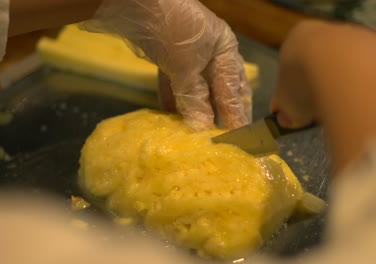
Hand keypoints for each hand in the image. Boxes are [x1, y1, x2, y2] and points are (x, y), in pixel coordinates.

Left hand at [82, 0, 251, 129]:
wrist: (138, 3)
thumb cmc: (173, 31)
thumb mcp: (186, 66)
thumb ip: (195, 97)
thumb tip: (202, 128)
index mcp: (225, 51)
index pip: (234, 89)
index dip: (236, 114)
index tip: (237, 139)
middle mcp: (211, 53)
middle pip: (218, 89)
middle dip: (220, 113)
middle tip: (223, 139)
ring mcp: (188, 55)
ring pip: (196, 88)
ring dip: (196, 109)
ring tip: (198, 134)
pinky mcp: (168, 57)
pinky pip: (175, 83)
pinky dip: (174, 99)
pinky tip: (173, 117)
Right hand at [270, 20, 375, 128]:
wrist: (348, 70)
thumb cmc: (306, 84)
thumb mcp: (288, 104)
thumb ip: (288, 109)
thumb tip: (289, 118)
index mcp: (298, 39)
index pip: (293, 65)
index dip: (295, 90)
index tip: (299, 110)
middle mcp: (329, 33)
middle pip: (323, 64)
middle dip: (323, 89)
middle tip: (322, 113)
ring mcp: (360, 38)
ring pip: (350, 69)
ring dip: (346, 90)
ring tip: (344, 113)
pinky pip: (373, 75)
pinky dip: (368, 91)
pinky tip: (364, 106)